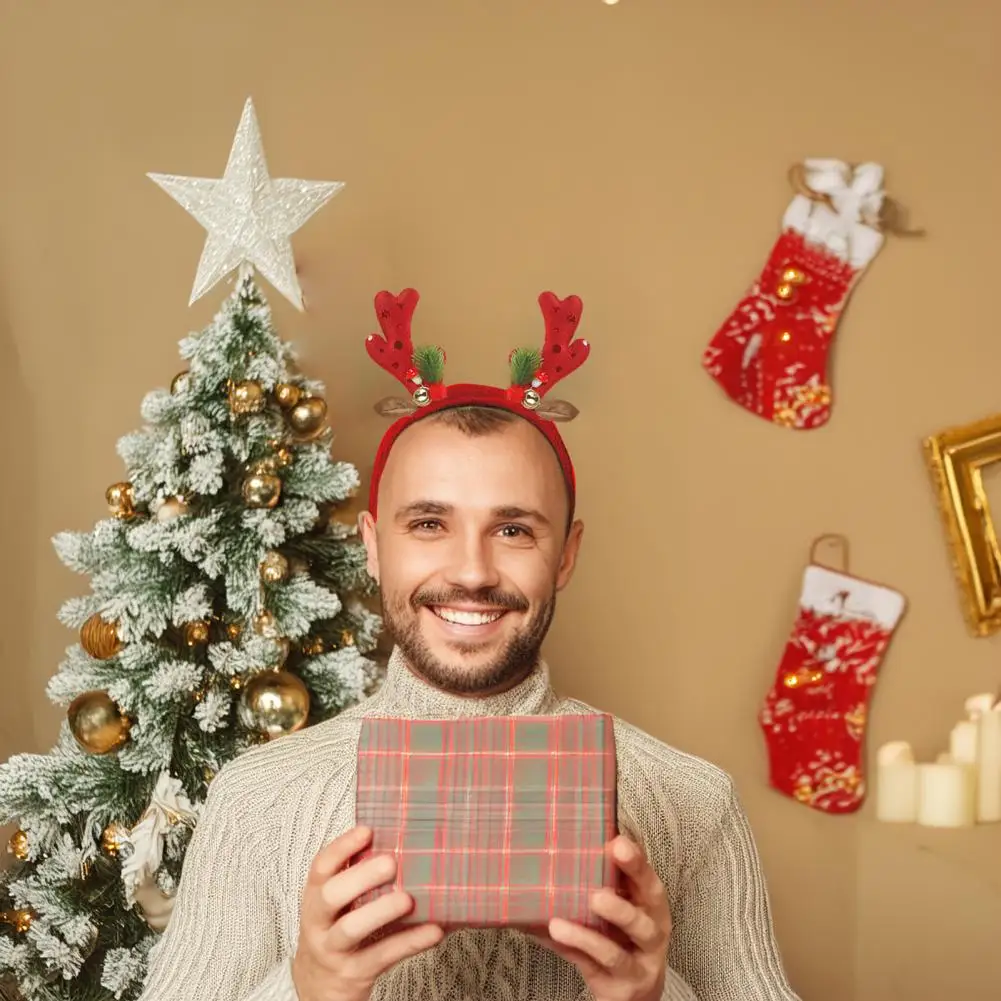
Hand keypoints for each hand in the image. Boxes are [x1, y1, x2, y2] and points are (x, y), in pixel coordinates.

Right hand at [291, 826, 443, 1000]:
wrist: (318, 987)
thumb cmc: (336, 931)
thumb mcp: (336, 905)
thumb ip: (356, 878)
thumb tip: (402, 842)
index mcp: (315, 896)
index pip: (321, 867)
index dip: (342, 847)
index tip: (367, 831)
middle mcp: (319, 922)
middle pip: (331, 896)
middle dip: (361, 877)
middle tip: (391, 863)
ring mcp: (334, 950)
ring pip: (351, 929)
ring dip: (380, 911)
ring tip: (408, 899)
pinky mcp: (354, 974)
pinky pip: (382, 956)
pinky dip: (409, 943)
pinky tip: (434, 931)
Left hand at [537, 836, 670, 1000]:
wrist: (636, 990)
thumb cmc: (625, 935)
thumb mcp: (626, 906)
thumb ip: (611, 878)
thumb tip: (577, 838)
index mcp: (653, 910)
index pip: (650, 885)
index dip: (637, 866)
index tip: (618, 844)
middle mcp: (652, 939)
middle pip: (643, 924)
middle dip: (621, 910)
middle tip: (597, 896)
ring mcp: (636, 969)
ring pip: (615, 956)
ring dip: (586, 939)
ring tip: (558, 925)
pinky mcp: (617, 990)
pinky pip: (588, 970)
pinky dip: (567, 952)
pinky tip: (548, 936)